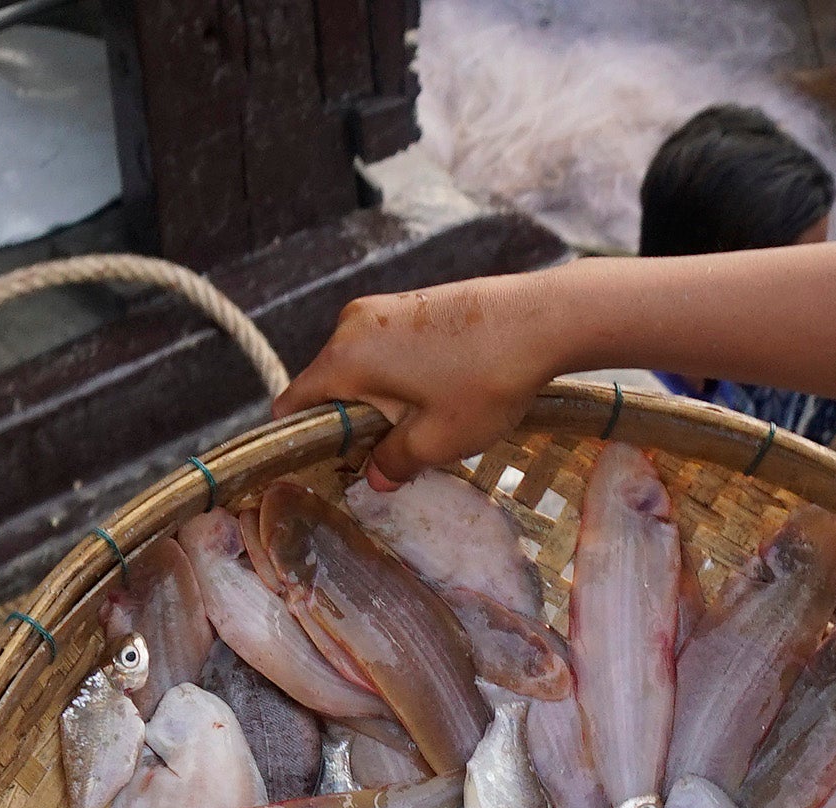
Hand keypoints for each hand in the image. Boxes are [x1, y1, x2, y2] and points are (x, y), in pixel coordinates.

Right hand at [277, 277, 556, 487]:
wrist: (541, 321)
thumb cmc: (485, 382)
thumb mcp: (437, 440)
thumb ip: (394, 462)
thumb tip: (375, 477)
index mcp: (344, 358)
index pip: (294, 404)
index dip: (302, 443)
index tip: (329, 471)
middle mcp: (352, 324)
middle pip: (328, 387)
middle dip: (353, 427)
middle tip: (394, 458)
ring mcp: (383, 308)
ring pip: (361, 371)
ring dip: (383, 405)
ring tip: (429, 427)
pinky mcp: (411, 303)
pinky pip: (387, 351)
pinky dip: (401, 380)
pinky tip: (443, 396)